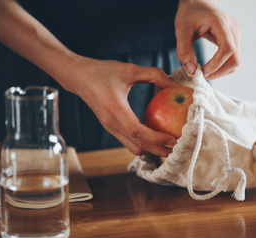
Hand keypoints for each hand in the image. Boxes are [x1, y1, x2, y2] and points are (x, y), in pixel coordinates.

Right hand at [62, 56, 178, 156]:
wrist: (78, 77)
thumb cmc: (102, 71)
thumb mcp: (129, 69)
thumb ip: (153, 74)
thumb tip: (174, 83)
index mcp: (115, 109)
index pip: (137, 131)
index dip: (156, 138)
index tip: (172, 139)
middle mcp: (111, 123)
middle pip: (137, 145)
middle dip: (157, 150)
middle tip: (177, 151)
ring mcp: (110, 128)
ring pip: (132, 147)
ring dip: (150, 150)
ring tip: (168, 147)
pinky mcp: (110, 128)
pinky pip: (128, 141)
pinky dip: (143, 144)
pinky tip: (155, 138)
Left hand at [175, 0, 241, 79]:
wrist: (198, 3)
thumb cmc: (190, 13)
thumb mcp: (181, 30)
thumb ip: (184, 50)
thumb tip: (192, 70)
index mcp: (221, 22)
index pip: (228, 47)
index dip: (217, 63)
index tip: (203, 71)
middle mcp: (233, 28)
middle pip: (235, 58)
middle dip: (220, 71)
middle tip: (203, 76)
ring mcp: (235, 34)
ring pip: (235, 60)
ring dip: (222, 71)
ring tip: (205, 72)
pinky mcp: (234, 39)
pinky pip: (232, 58)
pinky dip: (222, 66)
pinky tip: (210, 67)